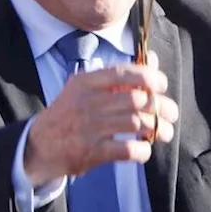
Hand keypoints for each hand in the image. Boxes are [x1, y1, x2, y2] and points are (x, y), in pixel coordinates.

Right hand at [23, 56, 177, 185]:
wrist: (39, 146)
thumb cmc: (70, 114)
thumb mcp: (87, 88)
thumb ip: (120, 76)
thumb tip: (153, 59)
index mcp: (87, 82)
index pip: (126, 73)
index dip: (151, 78)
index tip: (162, 86)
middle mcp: (88, 102)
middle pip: (137, 100)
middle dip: (162, 106)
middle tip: (171, 114)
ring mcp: (89, 128)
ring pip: (136, 123)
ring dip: (158, 129)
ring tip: (166, 133)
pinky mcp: (91, 152)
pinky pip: (127, 150)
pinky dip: (142, 150)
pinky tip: (144, 149)